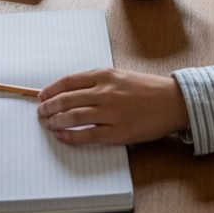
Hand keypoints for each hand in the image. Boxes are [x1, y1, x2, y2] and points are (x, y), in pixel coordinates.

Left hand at [37, 68, 189, 145]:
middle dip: (49, 107)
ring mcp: (111, 113)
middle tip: (41, 113)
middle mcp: (105, 92)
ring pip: (73, 117)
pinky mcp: (118, 132)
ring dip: (55, 122)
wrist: (173, 102)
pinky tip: (62, 137)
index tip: (41, 96)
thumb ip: (98, 81)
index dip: (50, 90)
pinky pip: (86, 135)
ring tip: (48, 125)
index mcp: (104, 76)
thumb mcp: (120, 76)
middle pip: (66, 100)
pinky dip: (70, 137)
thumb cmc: (147, 88)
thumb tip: (71, 90)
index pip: (68, 82)